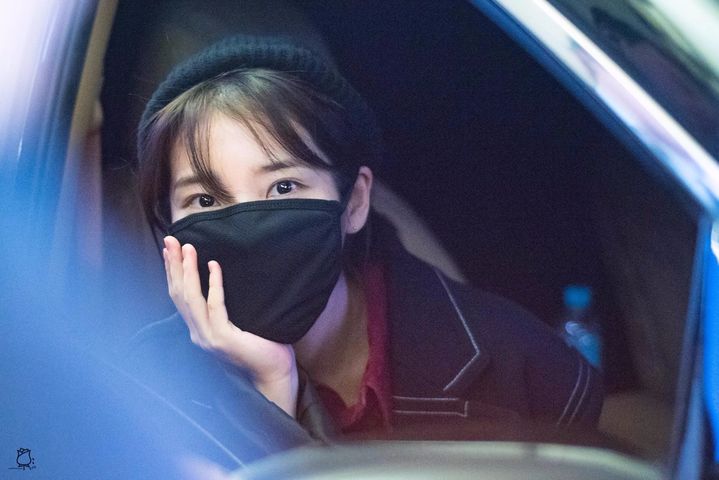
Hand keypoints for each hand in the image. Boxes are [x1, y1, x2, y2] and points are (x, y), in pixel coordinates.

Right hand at [163, 235, 297, 416]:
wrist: (274, 374)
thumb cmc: (262, 347)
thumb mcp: (236, 326)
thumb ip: (222, 311)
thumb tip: (220, 279)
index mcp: (199, 330)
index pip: (179, 297)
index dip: (172, 272)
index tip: (169, 250)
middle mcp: (198, 334)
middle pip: (179, 294)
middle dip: (173, 265)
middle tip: (170, 240)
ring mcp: (209, 337)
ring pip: (191, 299)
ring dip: (187, 271)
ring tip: (187, 248)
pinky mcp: (223, 339)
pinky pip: (215, 306)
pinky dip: (214, 284)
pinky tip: (215, 266)